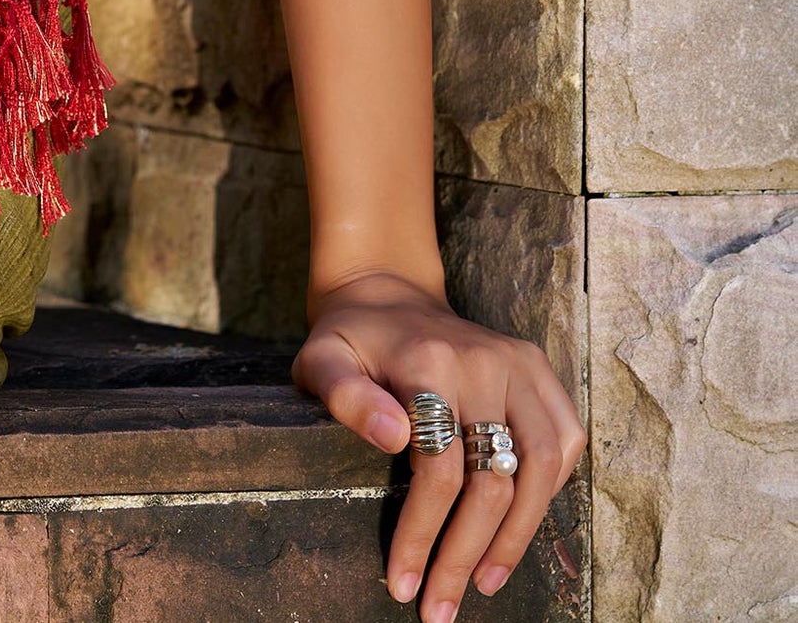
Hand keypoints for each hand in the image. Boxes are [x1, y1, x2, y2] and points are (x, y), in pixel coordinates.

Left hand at [294, 271, 586, 618]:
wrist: (388, 294)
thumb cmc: (351, 342)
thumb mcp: (322, 360)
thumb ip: (344, 395)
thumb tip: (393, 436)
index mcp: (427, 362)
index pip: (438, 468)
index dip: (421, 534)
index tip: (401, 583)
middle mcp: (482, 360)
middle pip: (492, 479)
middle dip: (465, 554)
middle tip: (441, 605)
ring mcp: (517, 362)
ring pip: (541, 467)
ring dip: (517, 536)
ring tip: (485, 582)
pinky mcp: (538, 367)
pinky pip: (565, 440)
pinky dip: (550, 491)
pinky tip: (518, 528)